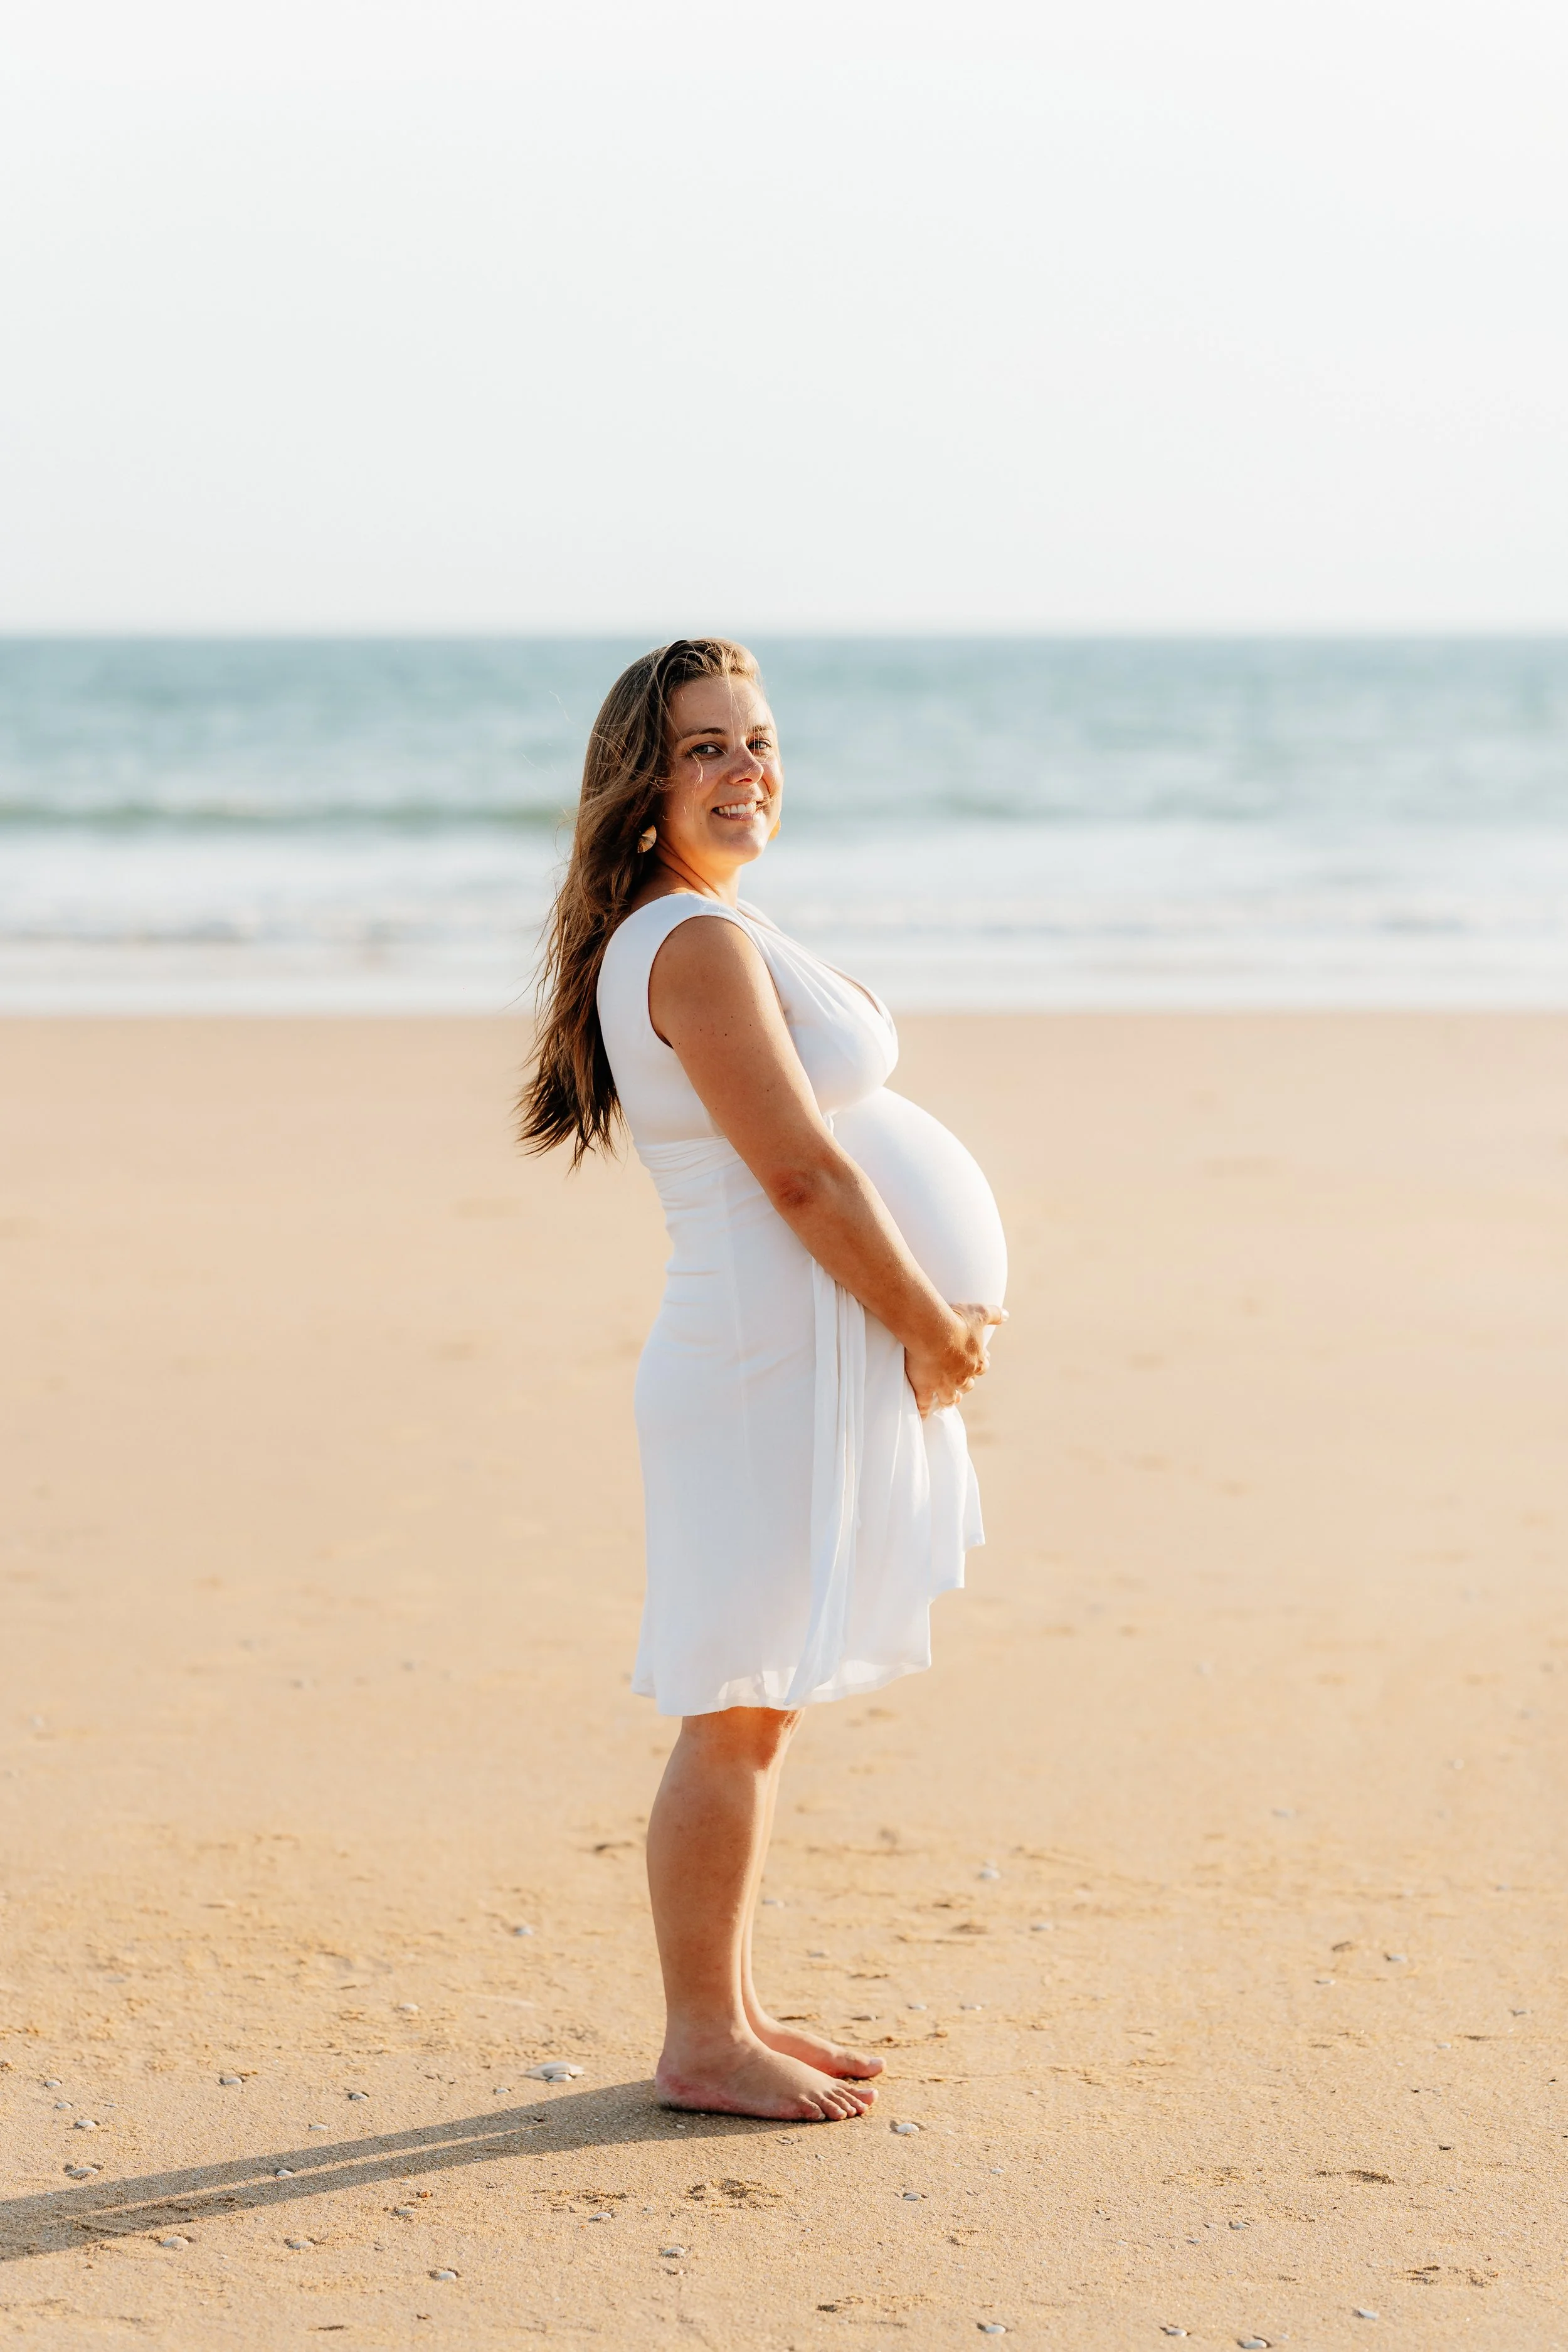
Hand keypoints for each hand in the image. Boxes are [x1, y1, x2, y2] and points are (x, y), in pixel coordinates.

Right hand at [904, 1303, 1005, 1417]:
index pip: (981, 1368)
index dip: (978, 1368)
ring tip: (944, 1402)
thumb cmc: (957, 1321)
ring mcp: (944, 1385)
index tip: (974, 1366)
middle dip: (963, 1386)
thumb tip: (1007, 1316)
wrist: (934, 1331)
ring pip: (949, 1398)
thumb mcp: (979, 1313)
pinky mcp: (925, 1388)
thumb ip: (994, 1315)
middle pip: (966, 1386)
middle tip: (958, 1385)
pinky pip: (924, 1404)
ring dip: (948, 1400)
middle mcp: (962, 1377)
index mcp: (977, 1361)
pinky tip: (923, 1415)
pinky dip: (923, 1410)